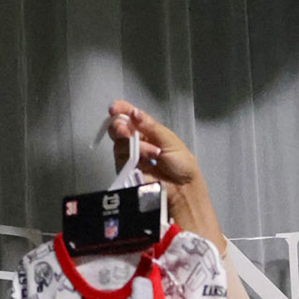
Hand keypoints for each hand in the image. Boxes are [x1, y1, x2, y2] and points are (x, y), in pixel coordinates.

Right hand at [108, 100, 225, 253]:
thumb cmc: (182, 166)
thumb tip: (133, 112)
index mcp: (149, 132)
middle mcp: (137, 143)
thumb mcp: (170, 141)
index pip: (131, 118)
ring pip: (119, 144)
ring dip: (135, 146)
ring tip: (154, 154)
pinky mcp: (127, 172)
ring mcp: (131, 158)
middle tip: (124, 129)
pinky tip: (147, 161)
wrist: (184, 191)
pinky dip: (133, 158)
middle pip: (119, 129)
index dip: (121, 111)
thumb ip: (150, 127)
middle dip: (120, 127)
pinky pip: (121, 160)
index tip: (115, 107)